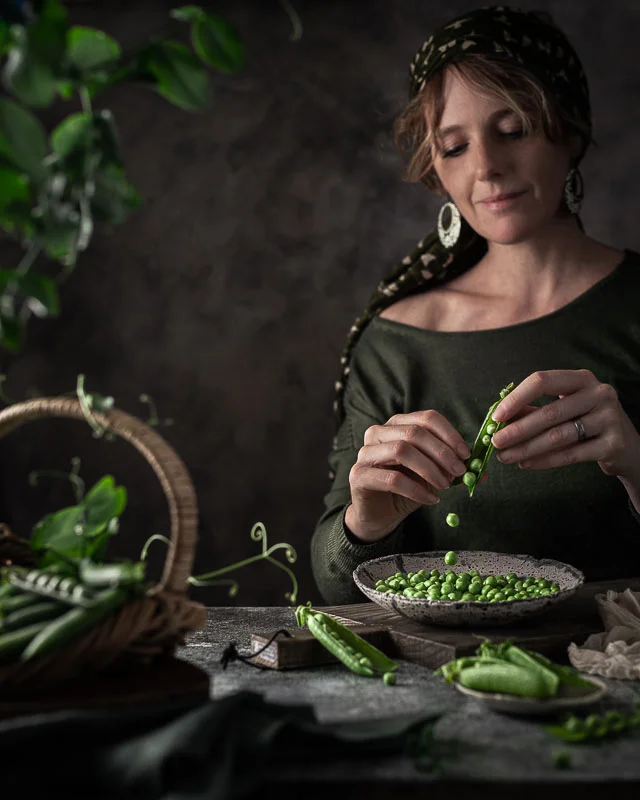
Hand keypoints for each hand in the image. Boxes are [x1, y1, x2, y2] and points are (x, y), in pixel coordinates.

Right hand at [346, 410, 481, 542]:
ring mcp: (365, 453)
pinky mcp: (358, 476)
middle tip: (460, 472)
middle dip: (442, 453)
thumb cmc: (406, 489)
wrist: (379, 514)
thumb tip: (483, 471)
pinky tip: (431, 499)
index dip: (449, 434)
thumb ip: (453, 470)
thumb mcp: (433, 476)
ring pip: (402, 450)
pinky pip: (392, 479)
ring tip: (445, 486)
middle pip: (414, 433)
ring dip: (430, 469)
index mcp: (397, 425)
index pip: (426, 418)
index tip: (466, 454)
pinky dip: (417, 489)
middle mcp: (377, 433)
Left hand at [490, 369, 639, 480]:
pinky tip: (526, 464)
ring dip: (527, 448)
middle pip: (549, 412)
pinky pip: (572, 454)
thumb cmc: (585, 422)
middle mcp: (598, 393)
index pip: (542, 381)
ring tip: (505, 457)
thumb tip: (497, 418)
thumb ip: (532, 410)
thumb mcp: (562, 409)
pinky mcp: (613, 443)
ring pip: (558, 436)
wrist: (624, 446)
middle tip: (496, 442)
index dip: (517, 398)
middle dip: (518, 429)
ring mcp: (609, 418)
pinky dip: (545, 461)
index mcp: (581, 379)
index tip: (496, 416)